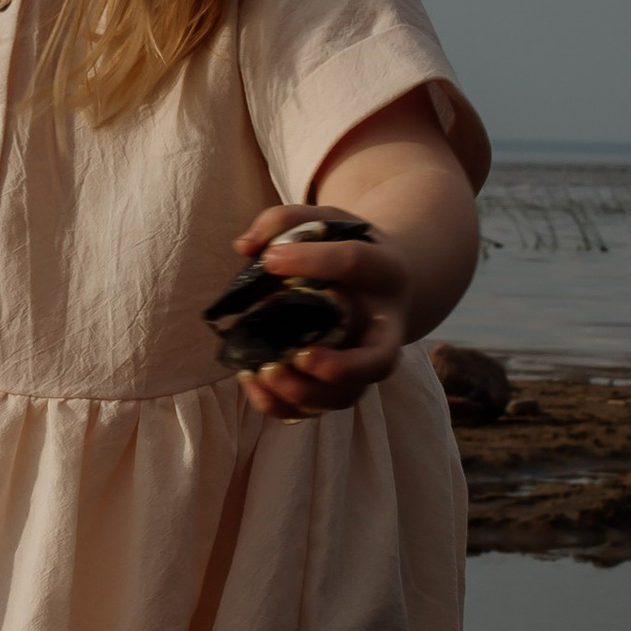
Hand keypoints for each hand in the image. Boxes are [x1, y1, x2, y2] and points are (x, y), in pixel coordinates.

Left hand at [227, 201, 408, 419]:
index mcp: (384, 272)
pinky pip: (317, 409)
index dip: (313, 261)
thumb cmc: (345, 248)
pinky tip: (254, 381)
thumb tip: (246, 247)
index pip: (355, 263)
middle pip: (378, 361)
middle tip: (300, 356)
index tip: (270, 259)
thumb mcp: (324, 222)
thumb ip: (284, 222)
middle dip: (340, 368)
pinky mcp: (339, 383)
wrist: (376, 282)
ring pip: (347, 395)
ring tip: (266, 371)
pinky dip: (283, 405)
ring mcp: (364, 361)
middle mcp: (384, 326)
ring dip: (305, 393)